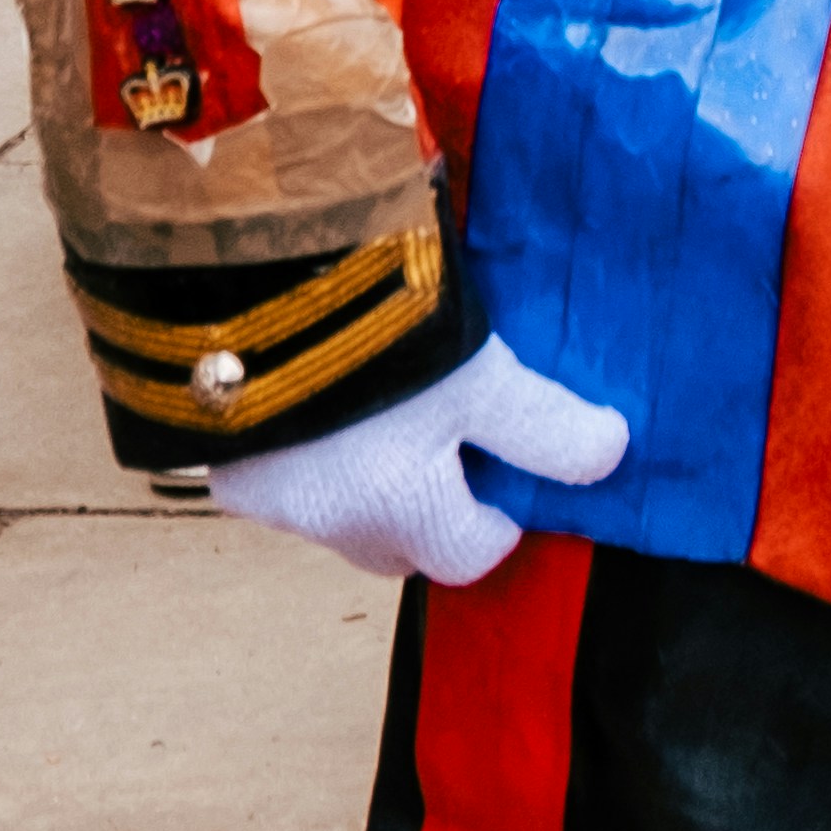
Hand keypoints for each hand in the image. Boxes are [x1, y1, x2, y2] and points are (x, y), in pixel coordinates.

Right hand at [209, 329, 626, 585]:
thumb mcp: (480, 374)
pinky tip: (319, 397)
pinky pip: (278, 481)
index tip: (503, 465)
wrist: (254, 274)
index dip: (497, 516)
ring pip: (336, 517)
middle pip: (397, 547)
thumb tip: (608, 455)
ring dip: (363, 485)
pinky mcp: (222, 456)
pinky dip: (303, 456)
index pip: (468, 556)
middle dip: (429, 513)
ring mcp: (267, 494)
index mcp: (399, 512)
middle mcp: (328, 523)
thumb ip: (544, 425)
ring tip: (382, 409)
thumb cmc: (381, 330)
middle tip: (446, 439)